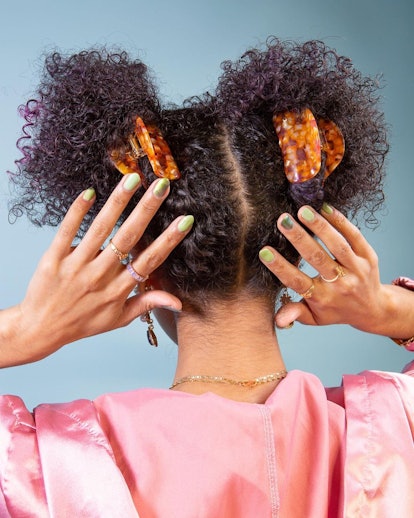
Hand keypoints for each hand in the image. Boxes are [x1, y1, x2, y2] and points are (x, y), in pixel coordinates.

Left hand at [0, 174, 192, 366]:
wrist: (41, 329)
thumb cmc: (83, 323)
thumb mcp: (118, 319)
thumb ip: (147, 303)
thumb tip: (178, 301)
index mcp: (118, 290)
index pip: (149, 260)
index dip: (168, 239)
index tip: (185, 220)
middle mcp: (100, 275)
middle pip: (128, 237)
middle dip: (147, 209)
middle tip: (161, 186)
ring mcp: (76, 265)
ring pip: (101, 228)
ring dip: (118, 202)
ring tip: (132, 179)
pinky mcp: (54, 258)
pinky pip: (67, 230)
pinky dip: (78, 211)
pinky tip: (90, 192)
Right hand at [259, 204, 413, 337]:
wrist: (373, 309)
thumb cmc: (336, 310)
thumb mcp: (314, 317)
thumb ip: (295, 314)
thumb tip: (278, 320)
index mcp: (323, 298)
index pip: (298, 282)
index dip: (281, 267)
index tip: (265, 251)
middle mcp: (341, 284)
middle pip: (317, 259)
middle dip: (299, 238)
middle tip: (283, 220)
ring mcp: (357, 269)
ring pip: (337, 245)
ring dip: (319, 226)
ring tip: (302, 210)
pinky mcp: (369, 257)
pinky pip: (354, 236)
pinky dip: (340, 221)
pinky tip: (325, 208)